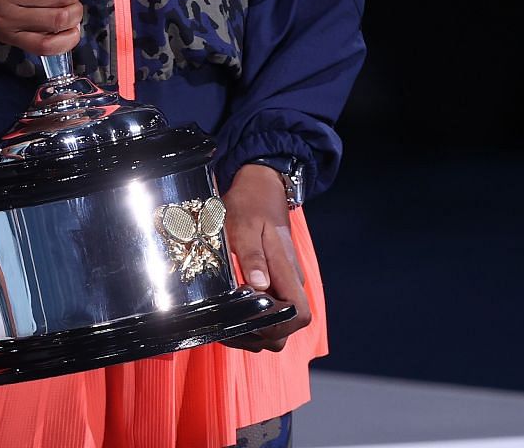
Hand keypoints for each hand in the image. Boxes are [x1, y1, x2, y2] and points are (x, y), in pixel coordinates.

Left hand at [220, 164, 311, 352]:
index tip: (247, 319)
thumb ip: (252, 256)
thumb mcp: (244, 225)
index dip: (277, 326)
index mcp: (286, 270)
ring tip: (225, 324)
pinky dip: (251, 324)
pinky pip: (268, 315)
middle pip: (288, 329)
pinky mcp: (273, 284)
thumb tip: (258, 286)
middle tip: (229, 327)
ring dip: (254, 333)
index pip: (299, 315)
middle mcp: (289, 282)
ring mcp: (282, 284)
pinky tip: (229, 316)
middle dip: (261, 336)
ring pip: (277, 327)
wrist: (261, 188)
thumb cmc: (250, 205)